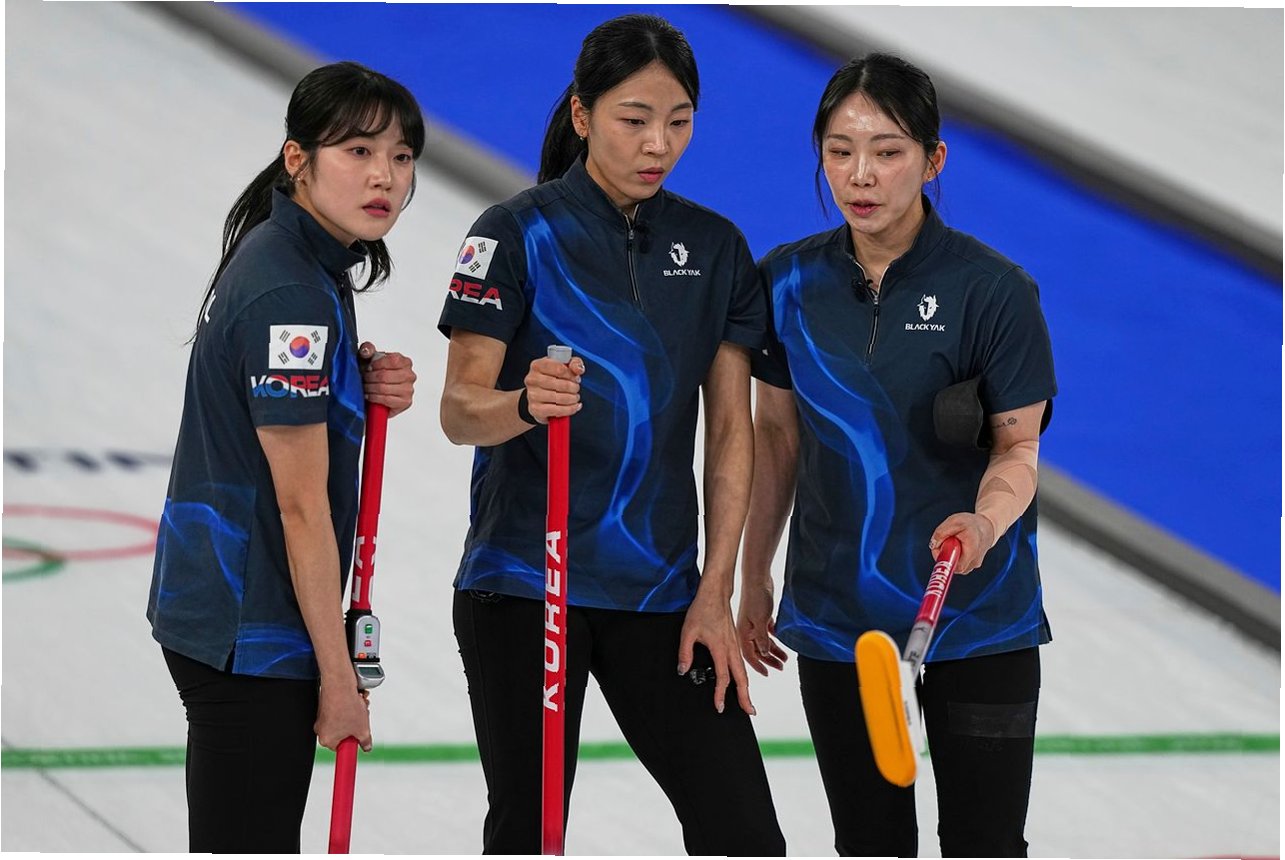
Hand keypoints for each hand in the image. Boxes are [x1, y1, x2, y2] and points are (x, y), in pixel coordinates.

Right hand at [315, 676, 372, 751]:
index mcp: (327, 739)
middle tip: (361, 721)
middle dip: (356, 726)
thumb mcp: (363, 729)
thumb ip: (365, 741)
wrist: (340, 684)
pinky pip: (341, 709)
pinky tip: (356, 701)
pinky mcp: (326, 705)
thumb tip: (366, 746)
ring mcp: (323, 716)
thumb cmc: (346, 706)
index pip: (341, 748)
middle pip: (344, 733)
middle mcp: (321, 729)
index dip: (352, 743)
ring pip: (344, 719)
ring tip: (360, 708)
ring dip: (356, 714)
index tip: (356, 742)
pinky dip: (350, 706)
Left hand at [359, 342, 414, 417]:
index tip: (369, 367)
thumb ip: (367, 349)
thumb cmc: (375, 374)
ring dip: (370, 388)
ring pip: (383, 388)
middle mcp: (409, 375)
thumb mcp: (369, 358)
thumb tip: (366, 351)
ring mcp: (409, 390)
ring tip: (366, 387)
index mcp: (405, 362)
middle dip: (370, 378)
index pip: (392, 360)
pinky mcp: (405, 402)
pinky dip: (374, 398)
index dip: (377, 364)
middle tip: (364, 379)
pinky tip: (370, 395)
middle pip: (385, 375)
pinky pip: (386, 399)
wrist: (377, 392)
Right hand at [523, 355, 584, 423]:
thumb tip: (578, 369)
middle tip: (576, 388)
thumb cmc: (553, 378)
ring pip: (560, 398)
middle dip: (574, 388)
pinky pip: (557, 410)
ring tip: (575, 397)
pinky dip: (569, 409)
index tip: (575, 378)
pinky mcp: (535, 409)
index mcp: (537, 365)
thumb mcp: (565, 366)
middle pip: (562, 385)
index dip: (572, 375)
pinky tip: (574, 406)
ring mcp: (532, 395)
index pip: (560, 369)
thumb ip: (575, 363)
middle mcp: (532, 379)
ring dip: (573, 399)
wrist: (539, 396)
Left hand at [678, 584, 754, 715]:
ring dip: (746, 687)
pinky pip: (741, 663)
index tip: (719, 706)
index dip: (721, 694)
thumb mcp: (688, 631)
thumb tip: (683, 670)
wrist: (715, 593)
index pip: (724, 677)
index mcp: (721, 648)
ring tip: (748, 702)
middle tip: (749, 712)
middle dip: (746, 696)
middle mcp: (732, 648)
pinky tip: (741, 681)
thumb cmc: (702, 609)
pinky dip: (744, 676)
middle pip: (742, 678)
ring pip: (744, 671)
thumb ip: (685, 652)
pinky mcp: (735, 641)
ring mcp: (735, 645)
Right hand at [736, 581, 787, 676]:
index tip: (767, 673)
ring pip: (764, 642)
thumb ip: (762, 639)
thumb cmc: (755, 597)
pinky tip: (781, 641)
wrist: (758, 578)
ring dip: (774, 650)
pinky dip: (774, 638)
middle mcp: (748, 630)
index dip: (758, 665)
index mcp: (744, 633)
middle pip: (758, 650)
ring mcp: (754, 623)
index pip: (750, 655)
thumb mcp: (760, 622)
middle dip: (769, 660)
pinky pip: (768, 632)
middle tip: (780, 667)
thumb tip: (764, 653)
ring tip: (785, 658)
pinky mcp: (762, 616)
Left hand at [928, 512, 995, 574]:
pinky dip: (954, 556)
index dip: (942, 559)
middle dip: (943, 554)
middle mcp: (974, 562)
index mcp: (971, 551)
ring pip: (954, 565)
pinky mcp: (971, 566)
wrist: (987, 528)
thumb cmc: (971, 524)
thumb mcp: (954, 521)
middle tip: (945, 541)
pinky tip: (957, 547)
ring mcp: (973, 565)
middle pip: (951, 566)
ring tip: (953, 542)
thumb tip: (933, 545)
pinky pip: (957, 564)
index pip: (953, 566)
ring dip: (949, 555)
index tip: (939, 548)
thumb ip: (941, 532)